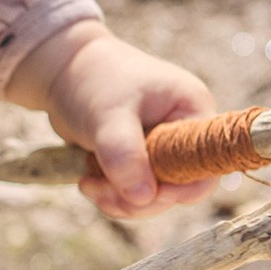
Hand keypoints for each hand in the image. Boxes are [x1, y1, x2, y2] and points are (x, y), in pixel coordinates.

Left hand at [4, 20, 218, 219]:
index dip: (179, 189)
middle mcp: (184, 131)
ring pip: (153, 195)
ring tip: (87, 184)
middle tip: (100, 190)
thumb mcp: (108, 116)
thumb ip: (126, 155)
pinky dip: (111, 194)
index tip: (142, 194)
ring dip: (119, 199)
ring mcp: (162, 147)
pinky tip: (87, 181)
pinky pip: (133, 192)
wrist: (63, 69)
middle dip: (139, 199)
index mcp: (192, 110)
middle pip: (178, 188)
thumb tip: (144, 198)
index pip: (206, 165)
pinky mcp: (139, 159)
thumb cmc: (93, 80)